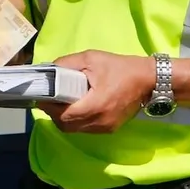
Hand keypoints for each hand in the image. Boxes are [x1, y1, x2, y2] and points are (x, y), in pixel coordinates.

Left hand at [37, 50, 154, 133]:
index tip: (41, 96)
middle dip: (53, 114)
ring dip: (63, 119)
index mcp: (96, 105)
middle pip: (66, 126)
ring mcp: (105, 128)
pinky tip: (76, 107)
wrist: (148, 80)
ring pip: (74, 130)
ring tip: (61, 102)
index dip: (49, 107)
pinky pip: (85, 129)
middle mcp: (100, 121)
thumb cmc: (120, 67)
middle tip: (50, 99)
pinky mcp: (110, 129)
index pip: (63, 115)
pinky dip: (76, 121)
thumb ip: (67, 63)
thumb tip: (48, 69)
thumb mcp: (91, 58)